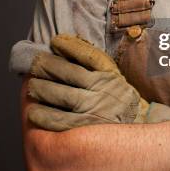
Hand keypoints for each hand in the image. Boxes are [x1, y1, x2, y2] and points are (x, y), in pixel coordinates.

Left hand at [27, 34, 150, 130]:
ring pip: (62, 96)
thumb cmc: (119, 99)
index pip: (88, 55)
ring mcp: (95, 109)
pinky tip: (34, 111)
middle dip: (48, 66)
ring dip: (42, 89)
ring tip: (32, 86)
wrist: (137, 129)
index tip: (55, 41)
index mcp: (110, 74)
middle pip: (69, 74)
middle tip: (34, 64)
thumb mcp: (114, 76)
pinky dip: (44, 115)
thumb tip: (66, 45)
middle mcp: (103, 89)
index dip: (70, 46)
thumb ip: (95, 63)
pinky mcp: (86, 128)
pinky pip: (60, 121)